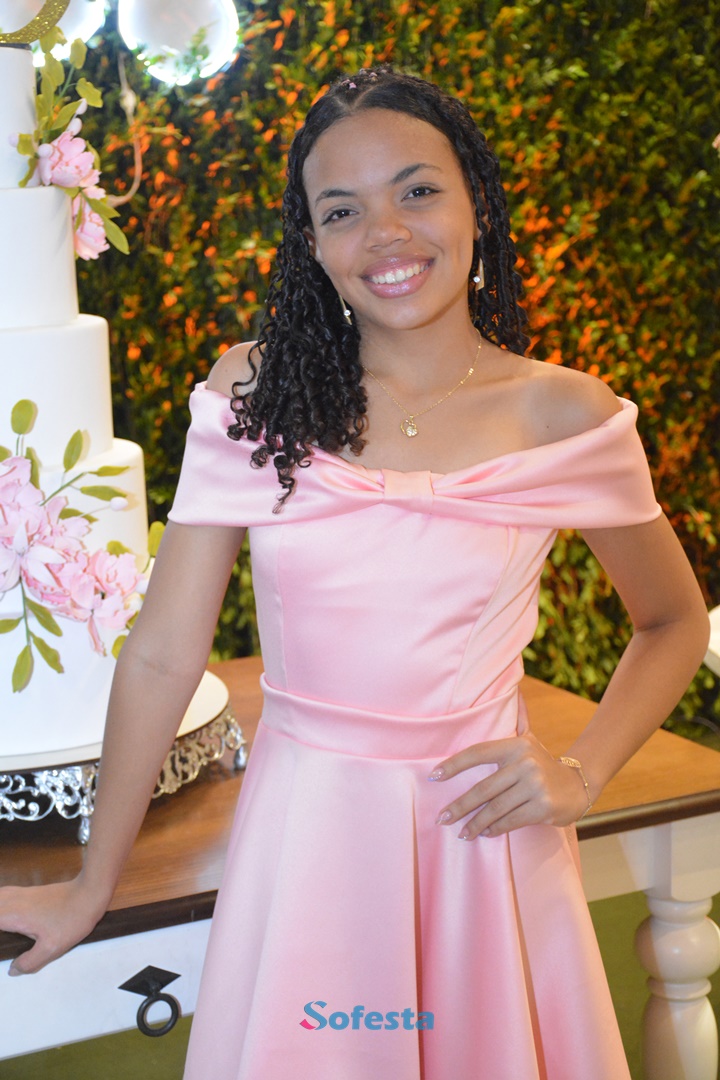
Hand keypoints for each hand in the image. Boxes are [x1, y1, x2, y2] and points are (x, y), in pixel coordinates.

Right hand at [0, 878, 104, 975]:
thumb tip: (12, 969)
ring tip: (3, 937)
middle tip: (3, 945)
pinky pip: (1, 897)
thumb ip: (29, 962)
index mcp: (11, 915)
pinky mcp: (26, 891)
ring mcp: (18, 893)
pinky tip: (4, 918)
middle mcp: (10, 900)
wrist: (89, 892)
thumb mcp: (51, 948)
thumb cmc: (71, 919)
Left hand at [429, 732, 590, 839]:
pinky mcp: (543, 808)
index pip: (478, 752)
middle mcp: (525, 763)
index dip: (454, 764)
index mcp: (516, 746)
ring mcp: (535, 786)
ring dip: (474, 823)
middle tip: (442, 818)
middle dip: (460, 805)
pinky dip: (495, 829)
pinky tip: (484, 833)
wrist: (578, 785)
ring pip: (496, 808)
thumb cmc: (543, 764)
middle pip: (484, 788)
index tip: (433, 776)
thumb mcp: (531, 739)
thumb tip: (515, 689)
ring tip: (461, 833)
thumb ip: (519, 719)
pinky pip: (511, 821)